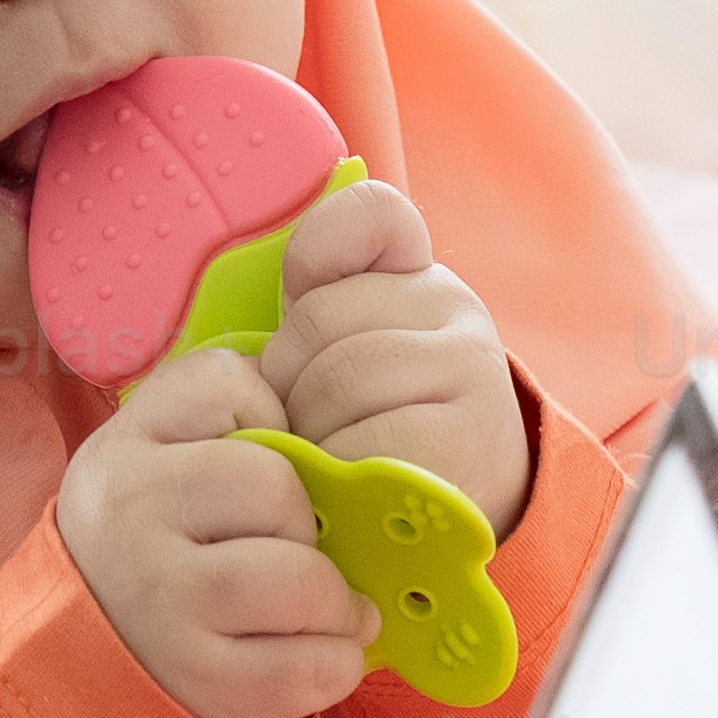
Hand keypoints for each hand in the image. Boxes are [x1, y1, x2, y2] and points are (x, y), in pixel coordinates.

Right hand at [58, 329, 372, 717]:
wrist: (84, 661)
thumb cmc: (154, 549)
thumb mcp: (157, 463)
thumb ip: (229, 421)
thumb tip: (326, 420)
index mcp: (123, 447)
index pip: (228, 384)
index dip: (271, 418)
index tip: (254, 467)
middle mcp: (129, 516)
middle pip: (276, 487)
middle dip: (306, 523)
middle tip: (294, 552)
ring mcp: (160, 603)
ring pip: (299, 580)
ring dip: (333, 602)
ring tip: (323, 611)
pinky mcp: (195, 680)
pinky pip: (302, 666)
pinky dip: (335, 664)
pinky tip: (322, 655)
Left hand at [251, 176, 530, 536]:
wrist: (472, 502)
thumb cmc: (380, 428)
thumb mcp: (347, 359)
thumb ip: (310, 325)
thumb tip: (245, 355)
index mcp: (415, 275)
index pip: (373, 214)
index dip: (320, 250)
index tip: (301, 298)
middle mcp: (452, 306)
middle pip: (320, 319)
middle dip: (287, 384)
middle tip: (302, 424)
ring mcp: (468, 368)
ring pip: (338, 381)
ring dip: (310, 435)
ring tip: (327, 459)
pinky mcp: (468, 438)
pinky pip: (365, 442)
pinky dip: (338, 474)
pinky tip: (351, 488)